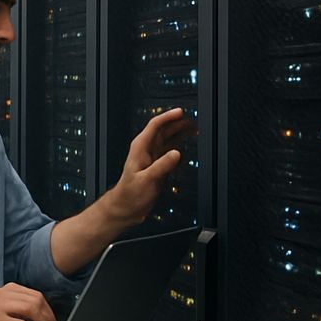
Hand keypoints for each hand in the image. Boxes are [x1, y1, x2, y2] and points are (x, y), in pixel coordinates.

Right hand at [0, 283, 58, 320]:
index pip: (36, 296)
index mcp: (8, 289)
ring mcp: (3, 306)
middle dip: (49, 318)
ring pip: (33, 311)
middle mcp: (8, 295)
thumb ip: (10, 304)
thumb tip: (26, 317)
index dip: (48, 309)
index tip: (51, 320)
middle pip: (38, 302)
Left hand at [103, 108, 196, 226]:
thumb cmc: (130, 194)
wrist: (126, 208)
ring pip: (167, 139)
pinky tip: (185, 146)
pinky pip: (169, 151)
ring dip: (179, 133)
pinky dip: (178, 146)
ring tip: (193, 129)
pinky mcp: (157, 166)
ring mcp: (152, 157)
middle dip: (177, 123)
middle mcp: (146, 150)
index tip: (181, 112)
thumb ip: (161, 166)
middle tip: (193, 120)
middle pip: (163, 130)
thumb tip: (176, 153)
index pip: (155, 126)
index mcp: (140, 148)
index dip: (168, 117)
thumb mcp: (147, 180)